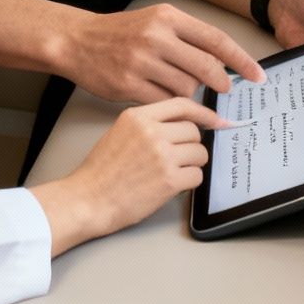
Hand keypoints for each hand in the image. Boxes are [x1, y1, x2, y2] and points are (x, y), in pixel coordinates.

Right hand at [28, 97, 227, 254]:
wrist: (88, 199)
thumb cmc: (101, 172)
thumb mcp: (120, 132)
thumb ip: (149, 124)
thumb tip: (181, 125)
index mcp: (138, 117)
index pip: (181, 104)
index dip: (203, 112)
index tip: (215, 119)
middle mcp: (152, 132)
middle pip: (194, 130)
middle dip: (191, 146)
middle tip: (179, 158)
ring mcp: (162, 155)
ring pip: (200, 153)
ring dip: (192, 164)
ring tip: (172, 172)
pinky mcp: (170, 180)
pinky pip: (197, 175)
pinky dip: (189, 182)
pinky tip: (172, 185)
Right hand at [61, 3, 265, 102]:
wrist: (77, 41)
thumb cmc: (121, 34)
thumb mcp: (155, 23)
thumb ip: (186, 38)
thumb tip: (223, 61)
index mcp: (168, 18)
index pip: (215, 40)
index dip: (240, 60)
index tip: (256, 75)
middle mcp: (156, 36)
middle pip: (206, 67)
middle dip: (221, 82)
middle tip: (225, 90)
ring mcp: (141, 61)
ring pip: (186, 88)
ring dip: (190, 95)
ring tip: (177, 88)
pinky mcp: (128, 84)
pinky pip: (164, 102)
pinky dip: (170, 105)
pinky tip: (166, 101)